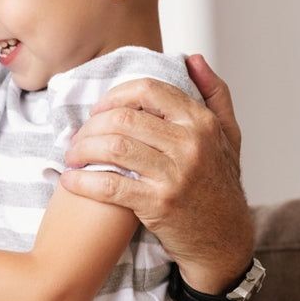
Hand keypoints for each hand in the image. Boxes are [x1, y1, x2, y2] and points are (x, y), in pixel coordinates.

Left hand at [61, 55, 253, 291]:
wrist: (225, 242)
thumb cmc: (220, 185)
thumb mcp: (229, 136)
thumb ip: (214, 94)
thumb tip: (192, 58)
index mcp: (202, 122)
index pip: (147, 91)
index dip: (114, 96)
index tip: (98, 110)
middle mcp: (191, 144)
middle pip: (123, 118)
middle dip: (91, 125)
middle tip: (77, 137)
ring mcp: (175, 174)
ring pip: (113, 147)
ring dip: (81, 149)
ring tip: (71, 157)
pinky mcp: (159, 203)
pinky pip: (109, 185)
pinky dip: (82, 181)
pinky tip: (70, 180)